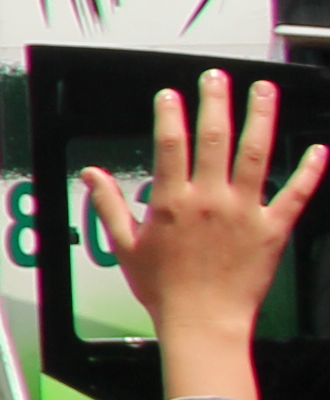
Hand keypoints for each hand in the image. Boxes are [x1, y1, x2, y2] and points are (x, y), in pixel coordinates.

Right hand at [105, 71, 321, 395]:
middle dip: (216, 102)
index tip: (170, 95)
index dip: (170, 115)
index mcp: (173, 202)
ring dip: (261, 118)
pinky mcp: (272, 230)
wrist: (202, 322)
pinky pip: (295, 194)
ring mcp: (245, 212)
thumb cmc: (165, 290)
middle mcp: (210, 200)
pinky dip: (309, 171)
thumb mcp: (125, 246)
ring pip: (255, 154)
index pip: (171, 145)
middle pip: (215, 138)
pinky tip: (319, 149)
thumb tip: (92, 174)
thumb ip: (110, 205)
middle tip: (217, 77)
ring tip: (264, 91)